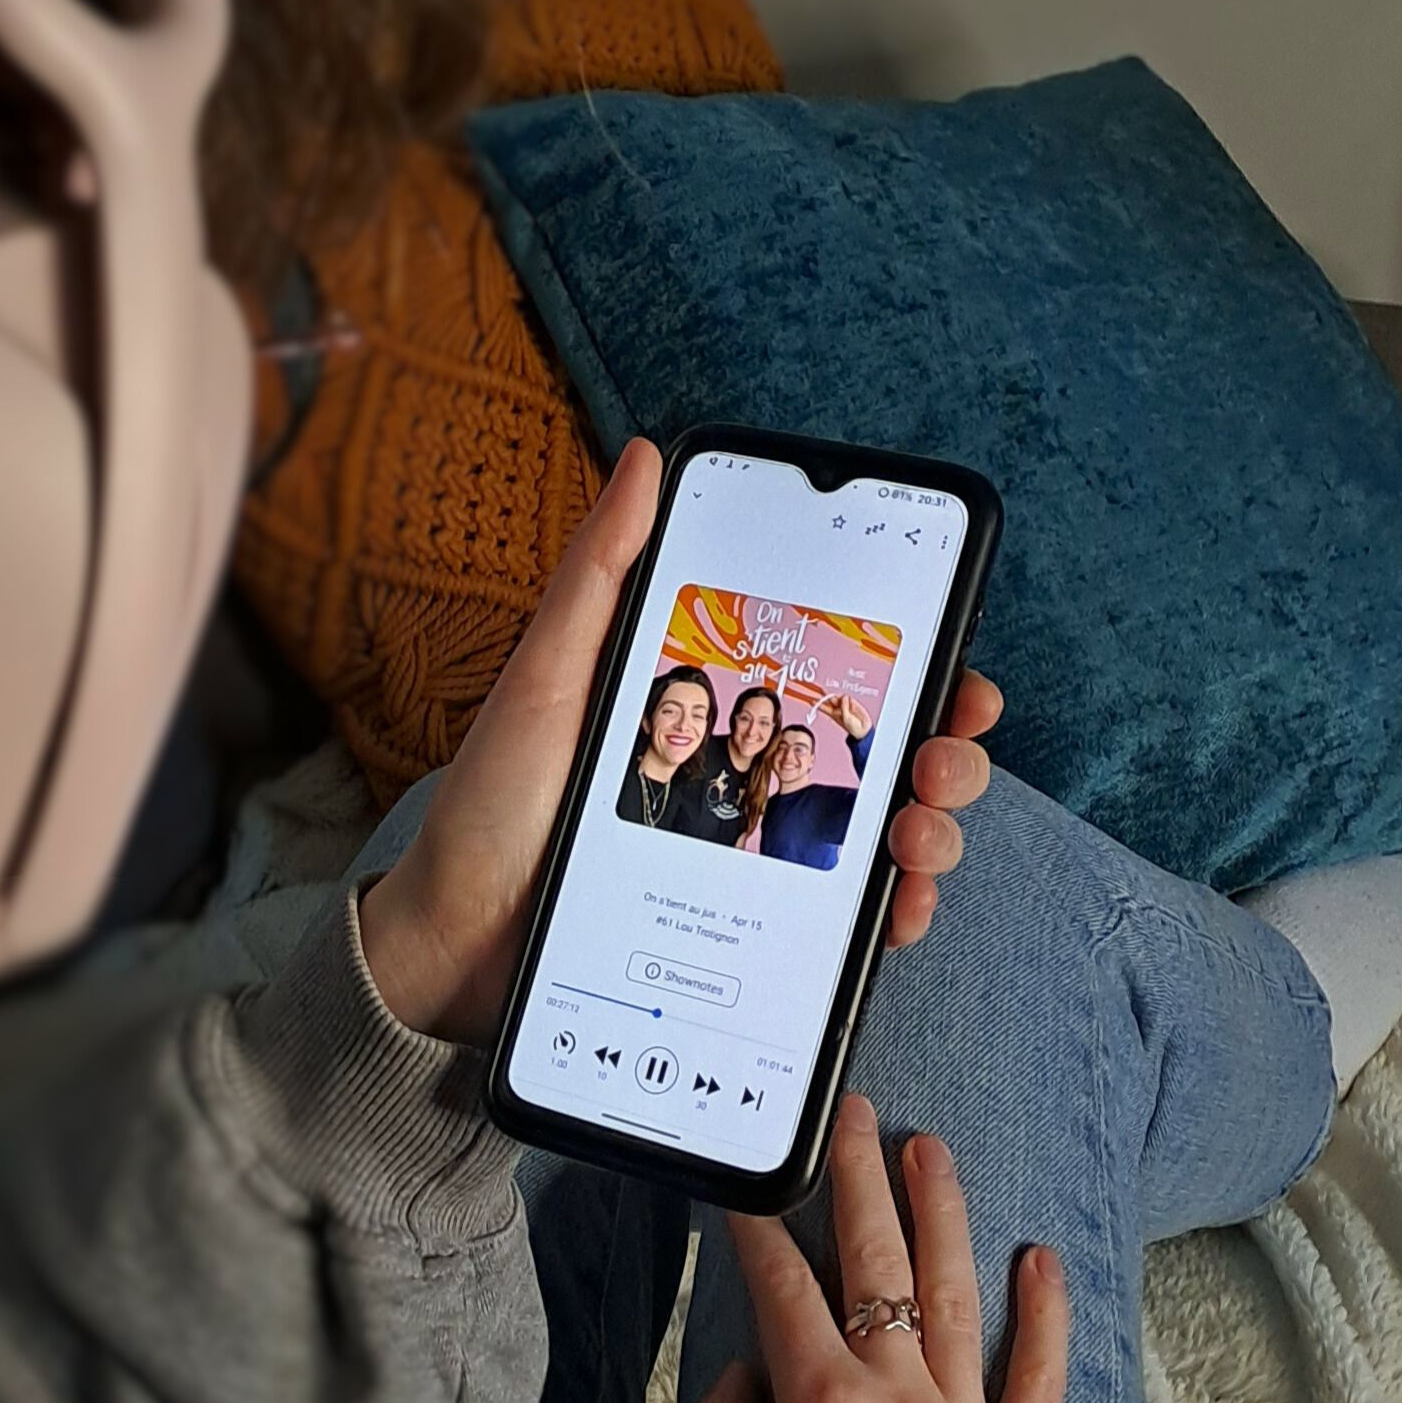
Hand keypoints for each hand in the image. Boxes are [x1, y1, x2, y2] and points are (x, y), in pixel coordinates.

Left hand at [358, 442, 999, 1040]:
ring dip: (933, 829)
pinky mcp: (749, 937)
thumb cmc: (493, 804)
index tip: (950, 656)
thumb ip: (601, 573)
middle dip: (942, 749)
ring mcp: (755, 861)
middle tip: (936, 757)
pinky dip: (892, 917)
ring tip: (916, 834)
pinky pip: (843, 928)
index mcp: (712, 705)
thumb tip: (647, 456)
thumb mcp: (548, 677)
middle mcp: (748, 777)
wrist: (451, 945)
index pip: (835, 673)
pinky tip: (897, 911)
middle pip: (883, 755)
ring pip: (884, 839)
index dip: (911, 662)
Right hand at [678, 1100, 1068, 1402]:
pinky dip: (1044, 1315)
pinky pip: (1039, 1380)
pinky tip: (1043, 1260)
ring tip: (931, 1149)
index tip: (744, 1184)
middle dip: (857, 1179)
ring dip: (943, 1215)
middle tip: (852, 1113)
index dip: (757, 1229)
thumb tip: (741, 1379)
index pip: (781, 1291)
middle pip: (876, 1265)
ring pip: (957, 1297)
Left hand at [818, 687, 871, 743]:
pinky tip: (852, 706)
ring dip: (840, 698)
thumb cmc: (852, 727)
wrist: (863, 728)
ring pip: (838, 697)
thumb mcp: (845, 718)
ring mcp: (844, 704)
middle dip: (825, 694)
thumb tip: (844, 697)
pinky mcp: (851, 701)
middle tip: (821, 689)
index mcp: (832, 713)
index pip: (822, 707)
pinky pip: (848, 697)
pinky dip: (849, 700)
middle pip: (828, 699)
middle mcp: (837, 708)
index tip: (811, 700)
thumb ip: (844, 707)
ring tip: (845, 705)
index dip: (817, 703)